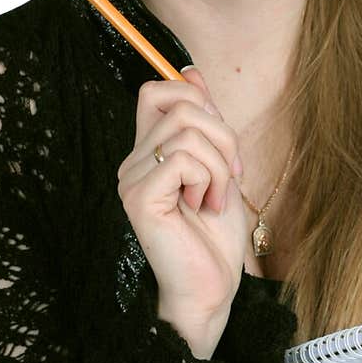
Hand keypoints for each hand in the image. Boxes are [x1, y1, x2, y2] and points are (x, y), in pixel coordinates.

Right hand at [116, 67, 246, 338]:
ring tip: (215, 199)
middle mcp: (132, 161)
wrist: (210, 290)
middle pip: (181, 104)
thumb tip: (192, 72)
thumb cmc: (213, 239)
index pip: (156, 91)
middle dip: (223, 135)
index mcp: (148, 152)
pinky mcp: (140, 197)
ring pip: (189, 131)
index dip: (195, 98)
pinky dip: (209, 180)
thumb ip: (205, 125)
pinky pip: (184, 159)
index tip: (221, 143)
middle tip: (229, 178)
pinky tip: (204, 208)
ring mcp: (131, 179)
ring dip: (220, 165)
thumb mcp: (219, 169)